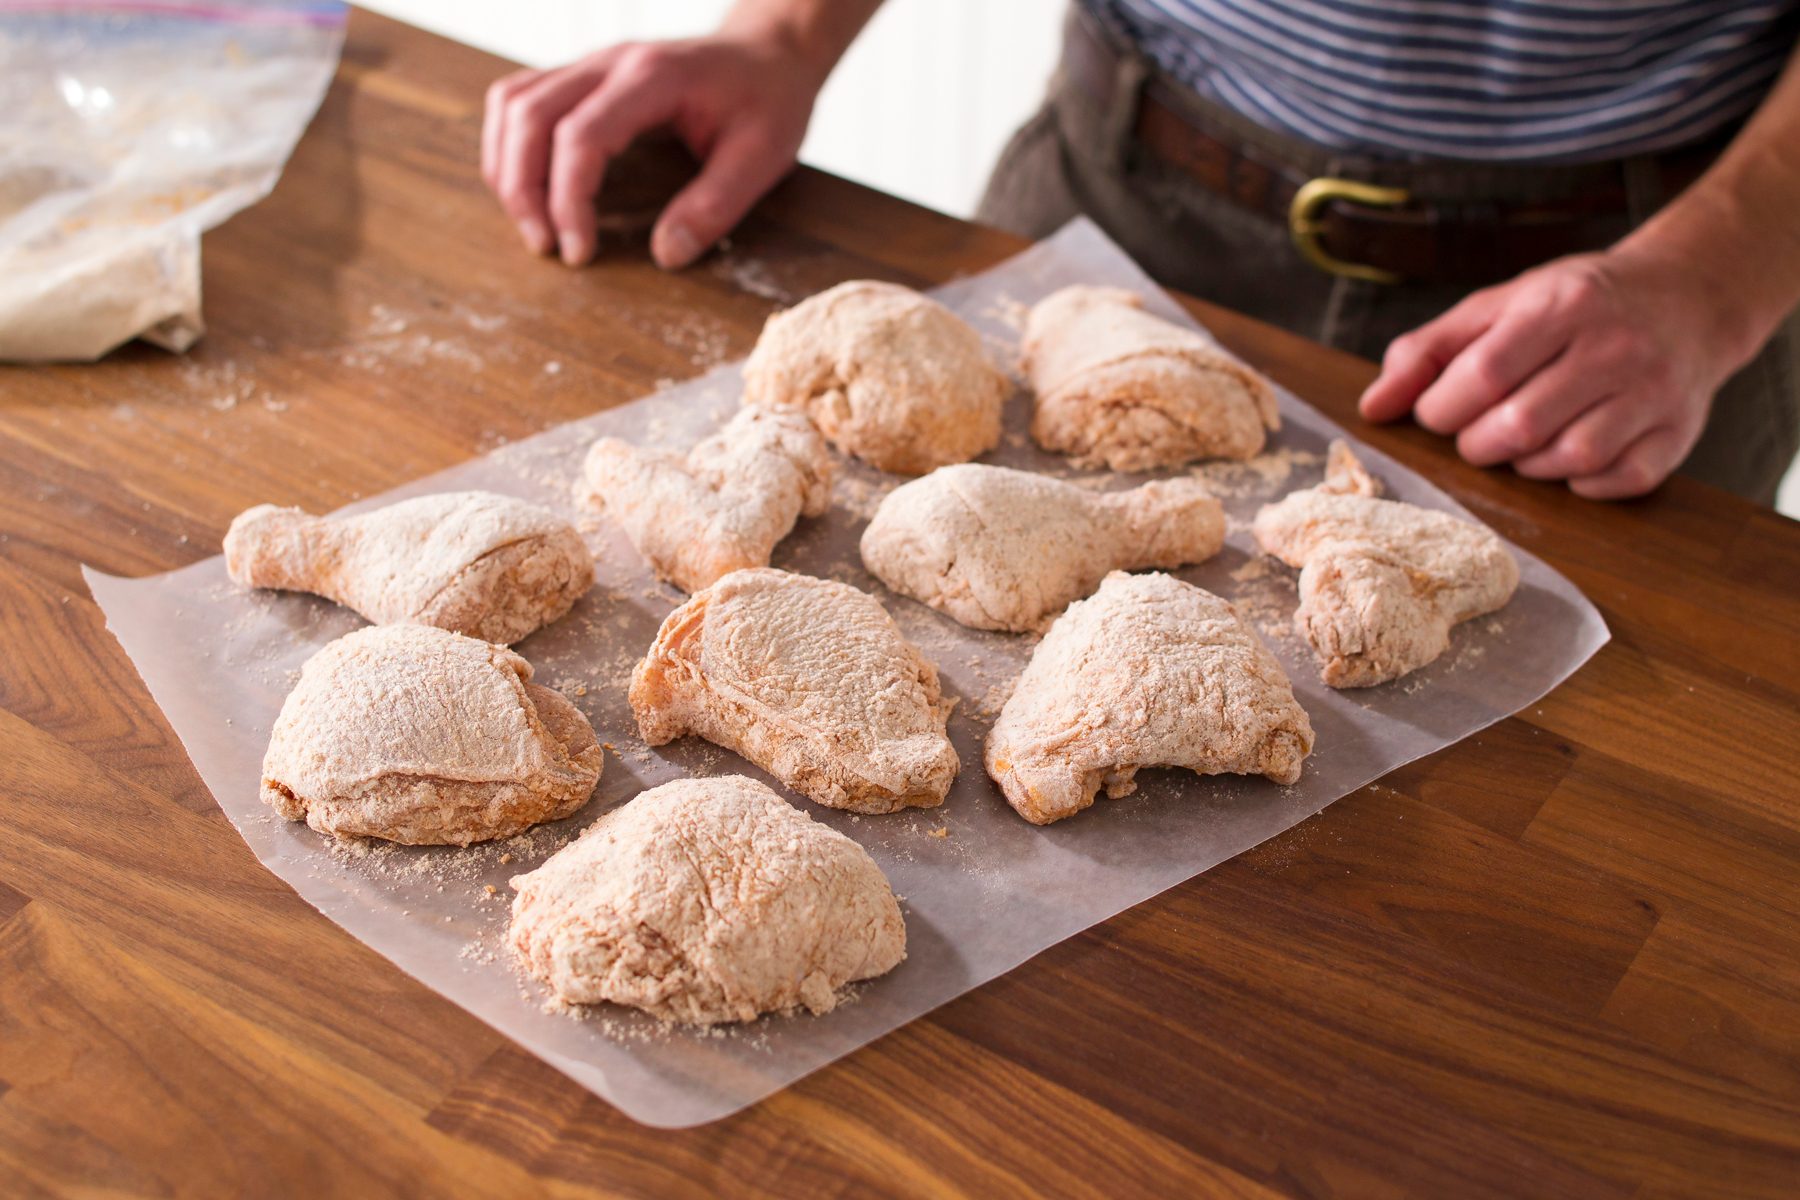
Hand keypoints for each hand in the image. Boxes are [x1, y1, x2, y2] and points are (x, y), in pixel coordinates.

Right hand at [482, 33, 823, 267]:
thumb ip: (715, 206)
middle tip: (544, 246)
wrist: (769, 52)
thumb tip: (666, 255)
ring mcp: (592, 64)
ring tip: (533, 225)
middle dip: (523, 188)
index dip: (568, 199)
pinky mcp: (584, 76)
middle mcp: (611, 61)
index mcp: (654, 77)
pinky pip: (522, 100)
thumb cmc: (769, 100)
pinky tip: (533, 189)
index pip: (581, 135)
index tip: (579, 251)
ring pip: (513, 102)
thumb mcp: (763, 157)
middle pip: (529, 114)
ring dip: (507, 166)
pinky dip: (512, 146)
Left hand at [1357, 247, 1760, 498]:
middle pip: (1519, 426)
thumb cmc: (1573, 306)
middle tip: (1477, 433)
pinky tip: (1567, 457)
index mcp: (1562, 306)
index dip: (1443, 408)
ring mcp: (1653, 393)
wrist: (1687, 297)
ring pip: (1567, 460)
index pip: (1483, 375)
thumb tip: (1373, 409)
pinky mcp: (1677, 435)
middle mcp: (1615, 347)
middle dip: (1477, 444)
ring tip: (1521, 441)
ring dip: (1526, 466)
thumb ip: (1426, 351)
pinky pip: (1617, 482)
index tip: (1439, 411)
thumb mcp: (1496, 307)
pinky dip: (1580, 484)